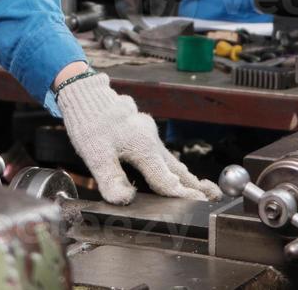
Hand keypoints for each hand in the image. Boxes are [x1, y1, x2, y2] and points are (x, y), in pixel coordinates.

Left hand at [57, 73, 223, 203]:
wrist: (84, 92)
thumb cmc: (90, 124)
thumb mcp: (96, 155)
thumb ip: (111, 179)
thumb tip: (125, 201)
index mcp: (144, 146)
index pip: (166, 179)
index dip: (183, 194)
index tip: (200, 204)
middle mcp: (150, 139)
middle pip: (175, 168)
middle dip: (194, 183)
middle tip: (214, 195)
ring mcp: (147, 133)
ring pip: (168, 158)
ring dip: (183, 174)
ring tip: (199, 186)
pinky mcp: (141, 130)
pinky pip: (159, 151)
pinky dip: (170, 163)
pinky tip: (171, 169)